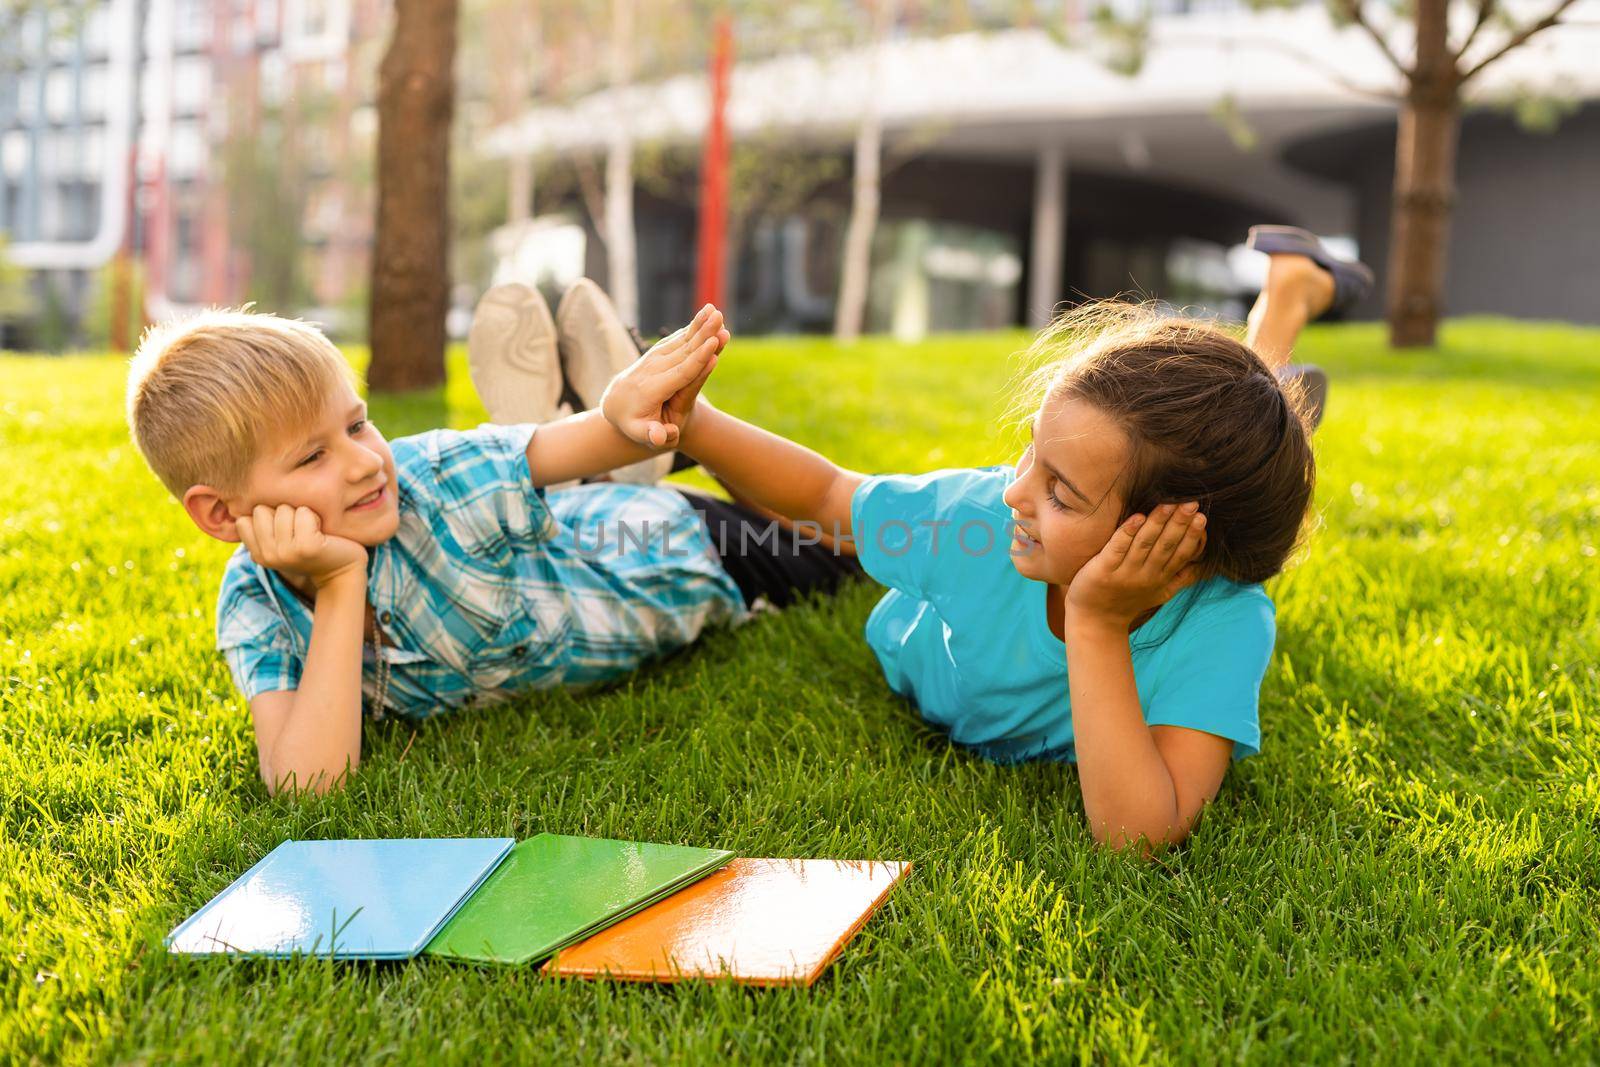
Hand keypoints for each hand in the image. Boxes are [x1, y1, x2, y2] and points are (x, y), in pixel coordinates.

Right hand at [235, 504, 367, 588]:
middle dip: (283, 513)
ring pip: (283, 509)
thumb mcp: (280, 542)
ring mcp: (286, 553)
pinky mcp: (306, 547)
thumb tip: (235, 502)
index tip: (285, 531)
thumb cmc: (311, 548)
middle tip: (300, 531)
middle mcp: (268, 556)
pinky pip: (303, 512)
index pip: (244, 519)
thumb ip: (262, 528)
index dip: (267, 517)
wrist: (342, 571)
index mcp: (258, 555)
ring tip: (311, 532)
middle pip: (261, 510)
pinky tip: (321, 533)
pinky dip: (314, 517)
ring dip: (300, 515)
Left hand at [600, 305, 728, 448]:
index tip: (713, 344)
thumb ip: (652, 436)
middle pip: (682, 351)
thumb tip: (663, 437)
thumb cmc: (631, 423)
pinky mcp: (657, 353)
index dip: (697, 359)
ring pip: (679, 340)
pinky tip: (704, 316)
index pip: (679, 373)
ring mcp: (653, 359)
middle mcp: (652, 370)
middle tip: (719, 317)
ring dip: (698, 324)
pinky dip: (690, 327)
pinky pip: (675, 338)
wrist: (613, 404)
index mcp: (651, 390)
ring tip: (715, 310)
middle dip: (702, 334)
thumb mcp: (639, 434)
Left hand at [1066, 503, 1206, 628]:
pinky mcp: (1103, 570)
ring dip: (1157, 523)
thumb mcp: (1160, 594)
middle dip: (1179, 523)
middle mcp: (1145, 575)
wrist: (1095, 622)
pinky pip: (1117, 548)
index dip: (1192, 536)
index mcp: (1160, 578)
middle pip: (1165, 546)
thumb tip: (1203, 566)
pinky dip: (1127, 532)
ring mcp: (1124, 573)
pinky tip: (1136, 517)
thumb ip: (1180, 579)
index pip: (1180, 554)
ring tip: (1168, 504)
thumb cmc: (1128, 602)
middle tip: (1191, 503)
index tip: (1202, 516)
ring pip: (1144, 544)